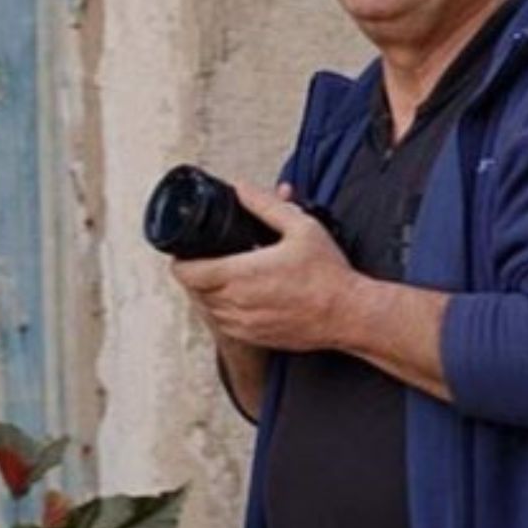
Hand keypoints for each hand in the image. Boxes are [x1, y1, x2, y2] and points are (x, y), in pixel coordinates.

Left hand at [170, 181, 358, 353]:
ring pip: (206, 308)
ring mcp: (243, 324)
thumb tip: (242, 189)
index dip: (180, 260)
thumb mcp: (301, 227)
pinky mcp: (254, 338)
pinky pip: (223, 324)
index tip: (187, 251)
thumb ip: (266, 204)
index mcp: (240, 275)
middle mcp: (236, 303)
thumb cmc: (328, 275)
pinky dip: (223, 309)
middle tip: (209, 258)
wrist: (347, 314)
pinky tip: (240, 296)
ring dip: (208, 292)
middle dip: (195, 272)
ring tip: (224, 275)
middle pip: (192, 290)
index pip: (186, 273)